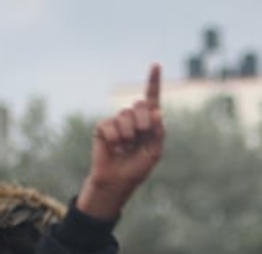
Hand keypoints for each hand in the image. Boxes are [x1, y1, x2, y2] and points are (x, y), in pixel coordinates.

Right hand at [78, 64, 164, 220]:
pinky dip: (115, 140)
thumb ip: (158, 133)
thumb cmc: (138, 167)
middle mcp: (132, 118)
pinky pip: (111, 126)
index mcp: (148, 122)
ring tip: (125, 147)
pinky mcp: (103, 127)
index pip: (151, 98)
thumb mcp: (154, 152)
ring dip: (129, 134)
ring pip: (125, 115)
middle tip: (140, 137)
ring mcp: (117, 121)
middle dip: (143, 122)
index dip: (153, 81)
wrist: (118, 181)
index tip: (156, 64)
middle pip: (140, 105)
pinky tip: (114, 148)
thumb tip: (158, 111)